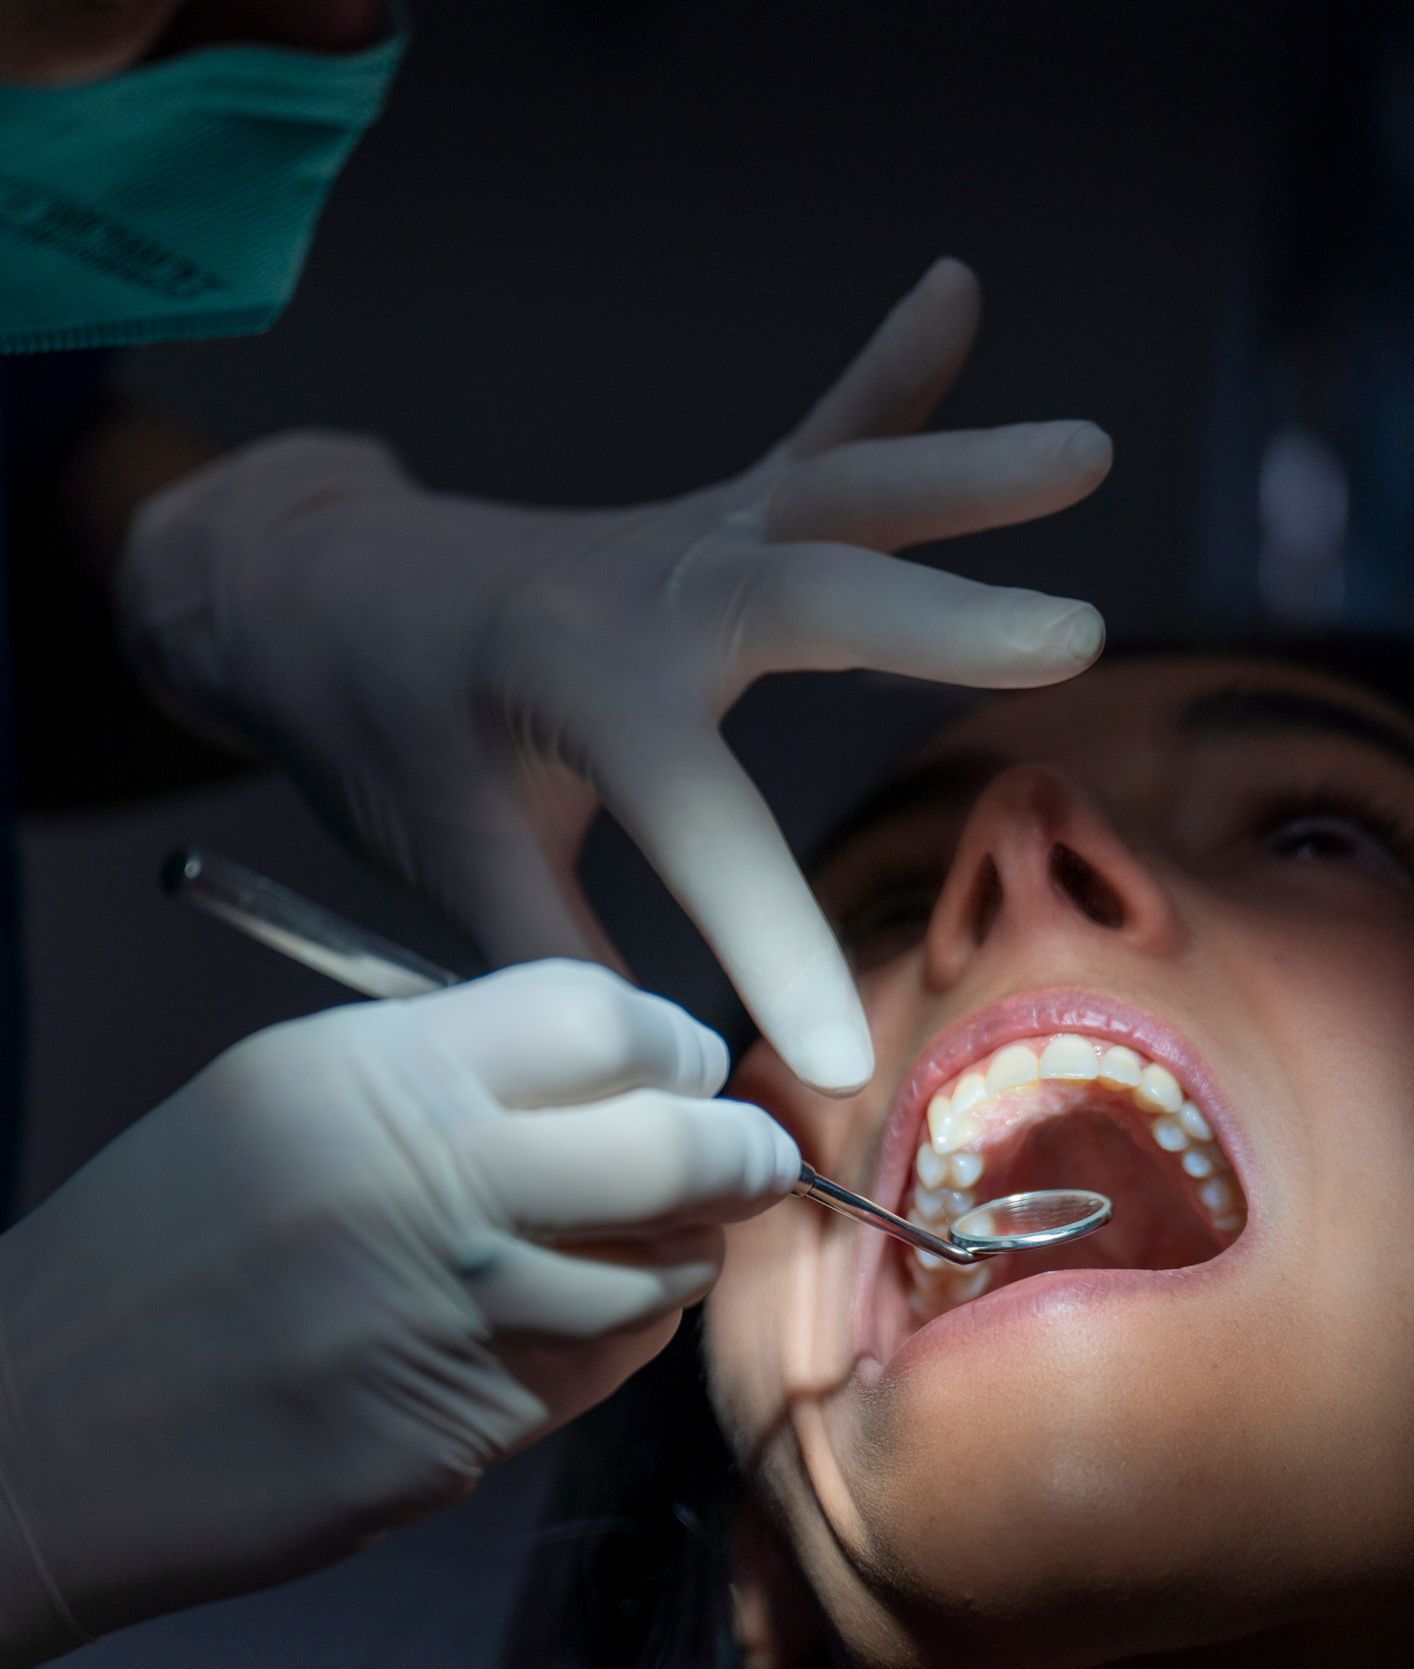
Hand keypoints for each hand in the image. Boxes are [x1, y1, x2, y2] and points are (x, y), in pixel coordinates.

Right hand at [0, 963, 795, 1668]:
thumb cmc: (158, 1246)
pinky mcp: (457, 1435)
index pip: (603, 1019)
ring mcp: (450, 1321)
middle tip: (751, 1156)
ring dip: (682, 1256)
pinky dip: (617, 1342)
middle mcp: (426, 1186)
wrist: (39, 1428)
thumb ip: (446, 1071)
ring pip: (661, 1274)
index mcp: (371, 1075)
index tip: (687, 1066)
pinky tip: (571, 1322)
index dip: (673, 1043)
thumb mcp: (276, 1095)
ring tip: (652, 1243)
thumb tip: (618, 1074)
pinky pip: (599, 1374)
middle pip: (674, 1145)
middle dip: (741, 1151)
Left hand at [120, 260, 1110, 1092]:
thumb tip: (654, 1076)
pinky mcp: (704, 521)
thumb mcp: (442, 854)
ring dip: (961, 475)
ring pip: (834, 491)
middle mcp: (642, 589)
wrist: (312, 586)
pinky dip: (890, 376)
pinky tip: (957, 289)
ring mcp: (682, 538)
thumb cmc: (374, 726)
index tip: (837, 1062)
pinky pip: (811, 442)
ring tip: (1088, 450)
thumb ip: (547, 959)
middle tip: (1064, 639)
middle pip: (804, 592)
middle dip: (935, 618)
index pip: (696, 822)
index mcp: (570, 682)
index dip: (770, 942)